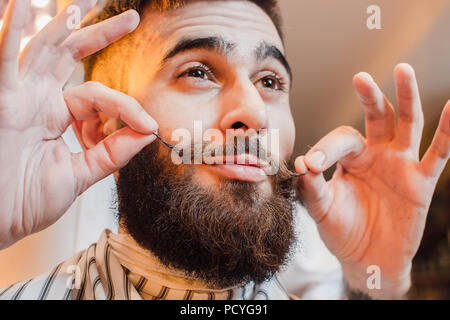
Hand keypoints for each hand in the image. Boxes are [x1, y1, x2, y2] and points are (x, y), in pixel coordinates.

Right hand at [0, 0, 157, 248]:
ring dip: (63, 23)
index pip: (98, 95)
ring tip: (84, 2)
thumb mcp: (81, 175)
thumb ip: (113, 153)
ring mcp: (16, 97)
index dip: (127, 106)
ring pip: (43, 50)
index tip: (149, 125)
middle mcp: (36, 99)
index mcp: (56, 114)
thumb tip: (148, 132)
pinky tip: (19, 7)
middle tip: (132, 17)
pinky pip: (5, 61)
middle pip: (71, 55)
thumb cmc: (27, 202)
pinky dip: (12, 34)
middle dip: (99, 32)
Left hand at [295, 63, 448, 298]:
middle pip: (376, 117)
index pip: (341, 139)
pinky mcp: (421, 182)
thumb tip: (301, 163)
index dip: (326, 149)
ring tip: (403, 70)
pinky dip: (447, 132)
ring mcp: (401, 165)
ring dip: (406, 98)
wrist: (365, 260)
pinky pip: (438, 154)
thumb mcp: (321, 210)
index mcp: (350, 159)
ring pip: (407, 125)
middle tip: (360, 77)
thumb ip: (311, 188)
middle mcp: (376, 154)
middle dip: (370, 97)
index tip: (312, 165)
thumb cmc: (341, 231)